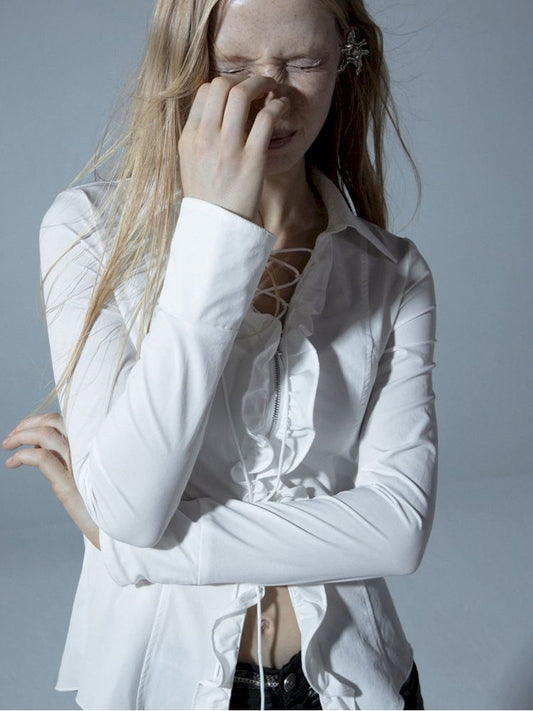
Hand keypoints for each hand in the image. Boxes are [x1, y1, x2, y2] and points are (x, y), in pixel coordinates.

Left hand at [3, 413, 99, 548]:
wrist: (121, 532)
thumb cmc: (107, 508)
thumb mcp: (92, 478)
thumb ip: (76, 462)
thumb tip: (46, 451)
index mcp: (95, 447)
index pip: (67, 420)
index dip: (44, 419)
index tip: (28, 428)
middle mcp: (89, 451)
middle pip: (54, 421)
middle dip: (30, 423)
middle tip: (14, 433)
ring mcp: (80, 465)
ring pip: (45, 435)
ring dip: (21, 435)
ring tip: (8, 444)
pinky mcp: (69, 483)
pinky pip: (41, 458)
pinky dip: (23, 456)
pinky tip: (13, 463)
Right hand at [179, 75, 288, 221]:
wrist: (217, 228)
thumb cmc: (209, 197)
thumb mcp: (191, 163)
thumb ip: (200, 136)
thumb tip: (215, 112)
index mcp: (189, 137)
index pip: (204, 92)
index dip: (224, 85)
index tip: (238, 92)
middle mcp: (206, 137)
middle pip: (221, 85)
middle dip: (244, 78)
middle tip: (258, 84)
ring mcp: (228, 147)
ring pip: (242, 93)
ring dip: (261, 83)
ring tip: (271, 88)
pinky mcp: (252, 158)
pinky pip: (266, 118)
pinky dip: (277, 106)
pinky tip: (282, 108)